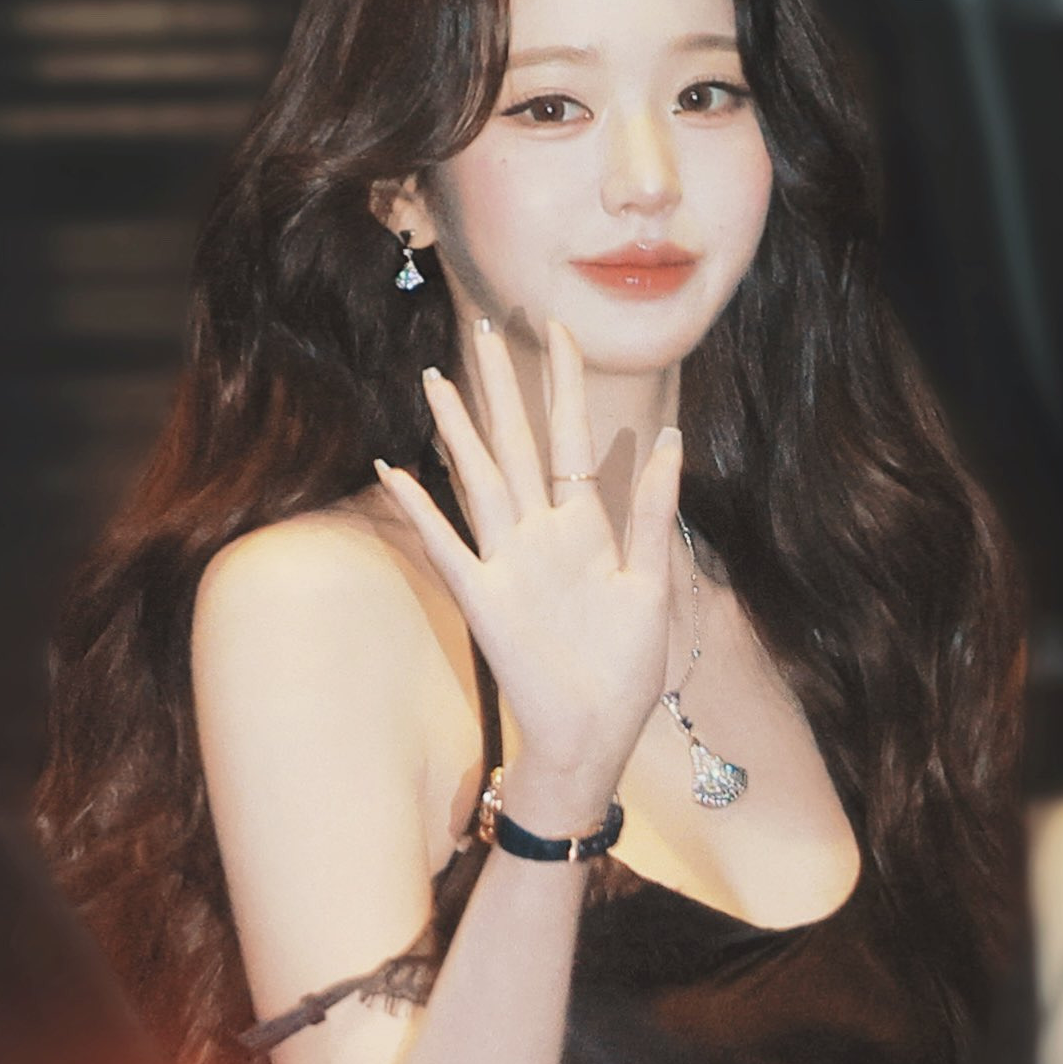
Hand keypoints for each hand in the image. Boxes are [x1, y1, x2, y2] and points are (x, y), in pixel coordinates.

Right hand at [373, 318, 682, 830]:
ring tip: (434, 377)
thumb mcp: (653, 585)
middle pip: (515, 442)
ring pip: (477, 477)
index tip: (558, 330)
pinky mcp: (484, 598)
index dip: (564, 384)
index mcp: (586, 527)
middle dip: (501, 386)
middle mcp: (540, 533)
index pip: (570, 437)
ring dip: (457, 428)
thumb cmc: (623, 670)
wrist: (594, 736)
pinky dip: (420, 508)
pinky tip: (394, 469)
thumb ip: (651, 512)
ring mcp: (507, 561)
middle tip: (483, 327)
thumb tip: (668, 437)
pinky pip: (446, 543)